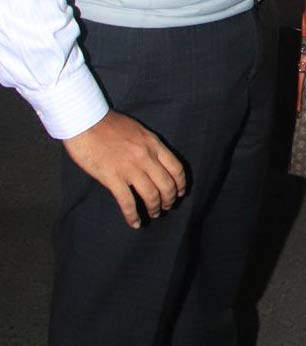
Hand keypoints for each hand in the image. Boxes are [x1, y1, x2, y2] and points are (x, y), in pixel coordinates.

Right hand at [63, 109, 186, 228]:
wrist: (85, 122)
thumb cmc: (108, 124)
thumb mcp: (138, 130)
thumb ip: (148, 145)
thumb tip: (155, 160)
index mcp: (153, 144)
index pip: (176, 168)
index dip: (180, 184)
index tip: (180, 192)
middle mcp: (145, 157)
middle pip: (167, 185)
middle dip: (170, 199)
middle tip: (168, 206)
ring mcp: (130, 168)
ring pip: (151, 196)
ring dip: (155, 208)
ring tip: (154, 214)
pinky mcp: (113, 178)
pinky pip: (128, 203)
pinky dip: (133, 216)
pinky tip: (135, 223)